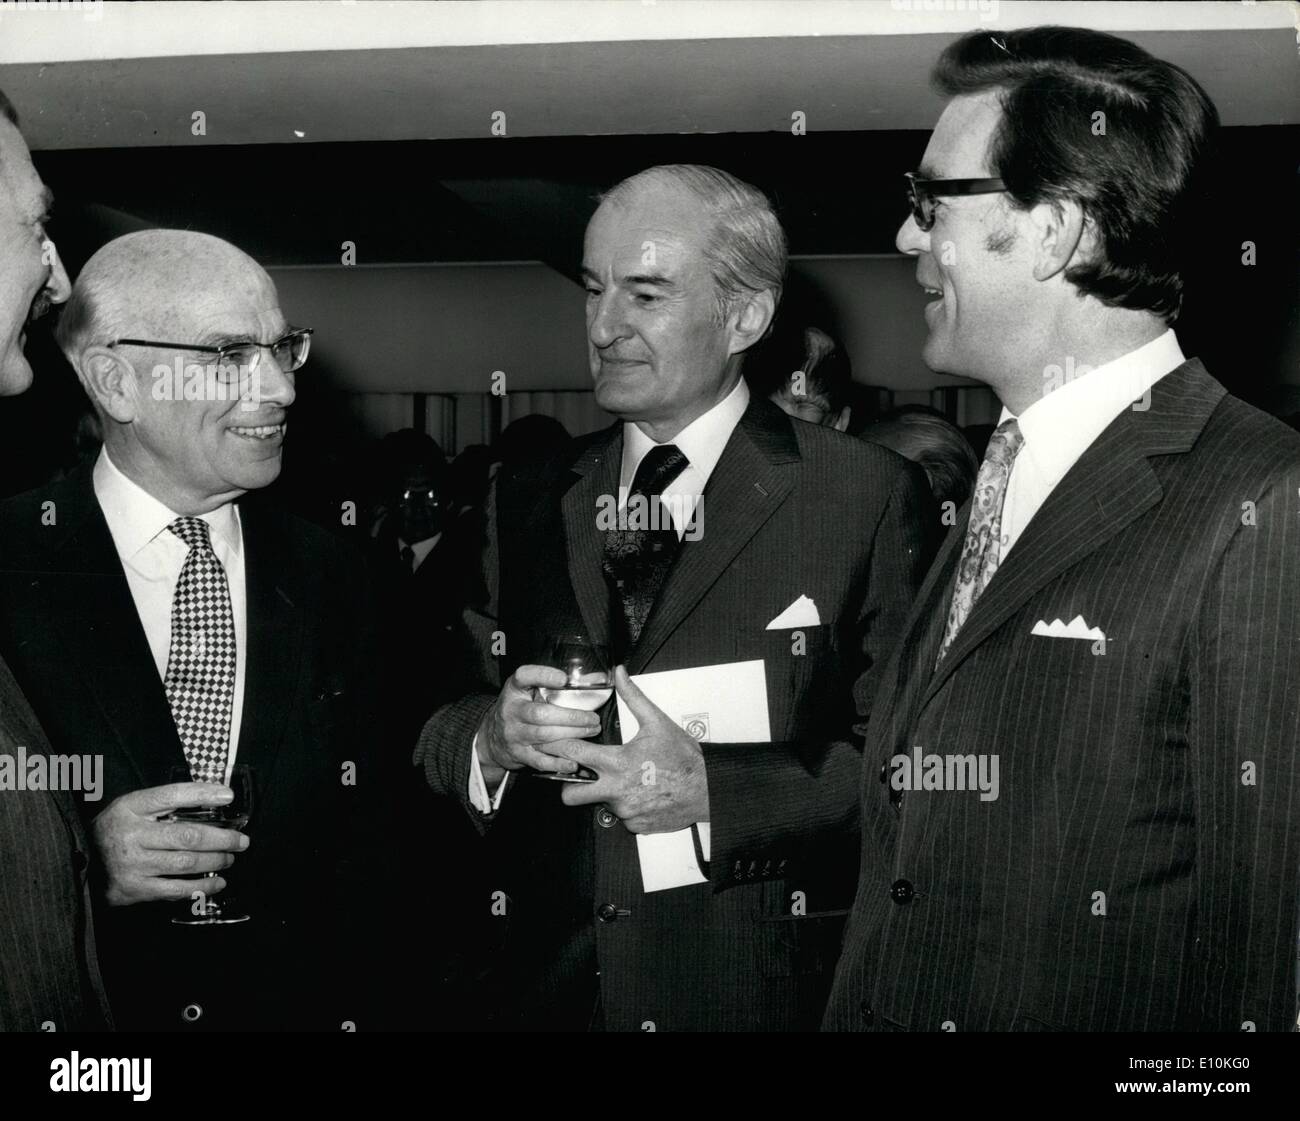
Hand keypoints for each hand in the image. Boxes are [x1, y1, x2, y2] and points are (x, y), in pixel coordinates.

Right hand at [91, 782, 249, 906]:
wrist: (79, 865)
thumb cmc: (114, 832)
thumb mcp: (130, 808)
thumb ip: (163, 803)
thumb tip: (212, 797)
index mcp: (130, 808)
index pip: (171, 795)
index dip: (202, 794)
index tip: (228, 796)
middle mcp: (131, 835)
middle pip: (187, 835)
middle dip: (222, 838)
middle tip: (241, 840)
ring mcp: (132, 864)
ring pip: (185, 863)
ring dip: (216, 861)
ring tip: (230, 858)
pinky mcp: (134, 889)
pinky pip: (175, 889)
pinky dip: (201, 886)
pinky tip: (217, 882)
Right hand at [475, 664, 602, 785]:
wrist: (494, 735)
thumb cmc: (520, 707)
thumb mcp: (530, 689)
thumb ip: (557, 684)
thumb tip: (599, 679)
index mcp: (515, 689)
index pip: (523, 676)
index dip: (543, 676)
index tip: (564, 679)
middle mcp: (511, 710)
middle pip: (541, 714)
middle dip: (571, 717)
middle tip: (593, 718)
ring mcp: (514, 734)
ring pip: (543, 736)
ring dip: (571, 735)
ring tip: (591, 731)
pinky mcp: (518, 754)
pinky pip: (539, 760)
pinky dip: (558, 762)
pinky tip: (574, 762)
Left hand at [547, 666, 708, 833]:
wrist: (709, 788)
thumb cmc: (684, 757)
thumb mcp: (658, 722)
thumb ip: (633, 697)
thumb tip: (620, 674)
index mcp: (617, 763)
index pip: (573, 755)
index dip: (557, 748)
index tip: (552, 745)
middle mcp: (616, 790)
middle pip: (571, 796)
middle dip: (569, 786)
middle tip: (579, 776)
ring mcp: (626, 811)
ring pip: (601, 805)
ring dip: (609, 794)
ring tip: (630, 781)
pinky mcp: (637, 826)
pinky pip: (623, 818)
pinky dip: (629, 808)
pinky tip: (643, 794)